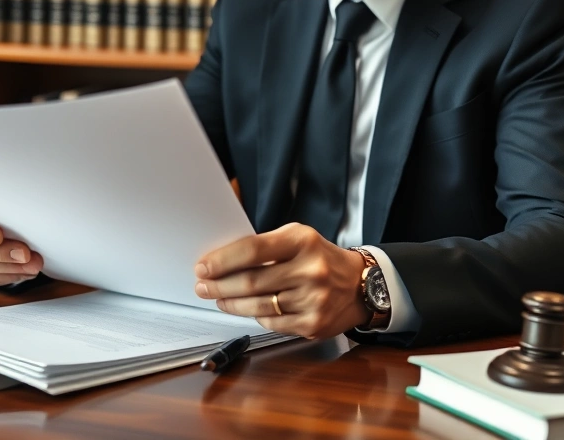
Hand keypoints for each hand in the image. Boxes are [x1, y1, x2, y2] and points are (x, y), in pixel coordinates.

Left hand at [194, 223, 370, 339]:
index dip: (223, 260)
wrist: (360, 285)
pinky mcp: (313, 324)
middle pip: (251, 281)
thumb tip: (221, 262)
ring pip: (258, 306)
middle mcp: (310, 270)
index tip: (203, 267)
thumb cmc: (320, 258)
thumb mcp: (298, 239)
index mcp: (303, 241)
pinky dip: (254, 316)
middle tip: (202, 286)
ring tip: (218, 298)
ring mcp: (314, 300)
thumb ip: (265, 247)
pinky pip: (272, 323)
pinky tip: (245, 309)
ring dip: (231, 303)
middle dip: (219, 285)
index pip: (253, 249)